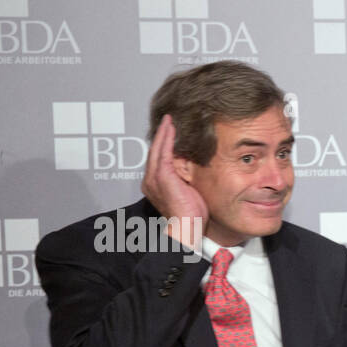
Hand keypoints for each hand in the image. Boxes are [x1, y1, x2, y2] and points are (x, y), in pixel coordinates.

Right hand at [141, 114, 207, 248]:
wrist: (187, 227)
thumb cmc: (191, 216)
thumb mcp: (190, 193)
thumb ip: (188, 180)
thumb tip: (195, 170)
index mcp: (156, 185)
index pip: (159, 160)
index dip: (164, 145)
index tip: (170, 132)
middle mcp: (151, 180)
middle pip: (155, 151)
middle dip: (162, 134)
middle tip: (167, 120)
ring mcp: (154, 177)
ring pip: (158, 148)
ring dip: (164, 132)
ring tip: (169, 119)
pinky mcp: (162, 175)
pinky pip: (164, 151)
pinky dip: (167, 137)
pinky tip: (171, 127)